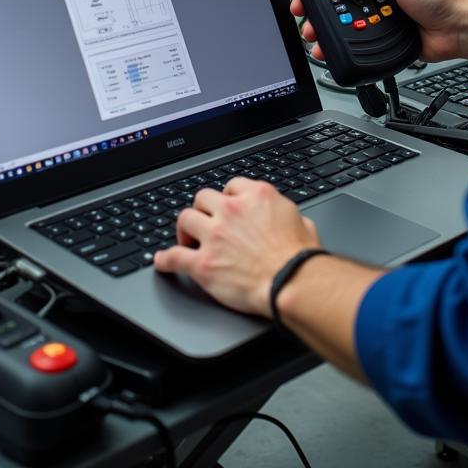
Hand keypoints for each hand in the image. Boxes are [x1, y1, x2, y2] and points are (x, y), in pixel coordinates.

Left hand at [153, 177, 320, 316]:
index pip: (232, 185)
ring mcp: (215, 236)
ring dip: (185, 229)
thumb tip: (292, 220)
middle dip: (203, 209)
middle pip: (203, 197)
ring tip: (187, 239)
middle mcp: (232, 210)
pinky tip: (162, 261)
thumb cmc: (301, 258)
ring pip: (185, 219)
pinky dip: (165, 259)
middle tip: (205, 222)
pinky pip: (174, 257)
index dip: (228, 196)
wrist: (292, 282)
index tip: (226, 205)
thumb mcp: (304, 224)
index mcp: (257, 197)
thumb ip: (289, 215)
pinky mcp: (204, 264)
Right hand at [289, 0, 465, 62]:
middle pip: (342, 2)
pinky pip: (361, 42)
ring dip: (331, 30)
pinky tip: (335, 48)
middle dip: (322, 10)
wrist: (459, 28)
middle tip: (307, 19)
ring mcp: (382, 16)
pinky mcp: (385, 37)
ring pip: (349, 23)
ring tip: (316, 36)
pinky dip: (347, 46)